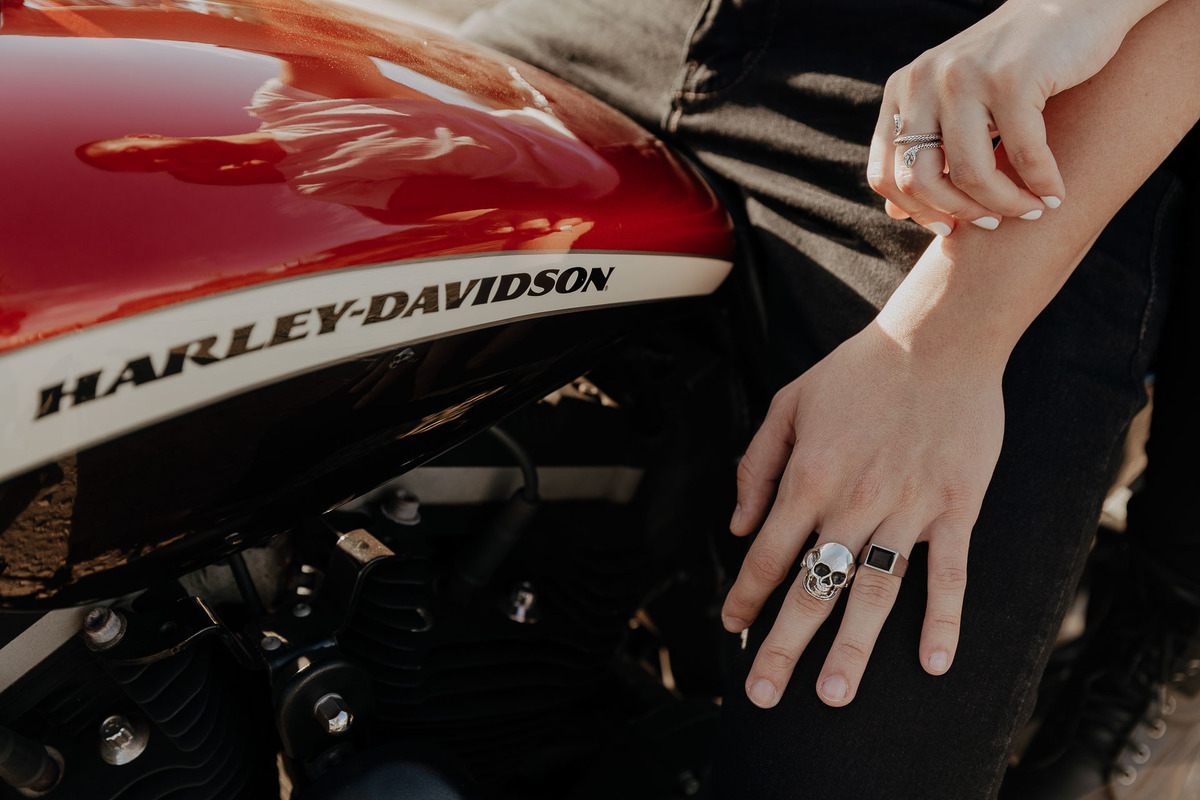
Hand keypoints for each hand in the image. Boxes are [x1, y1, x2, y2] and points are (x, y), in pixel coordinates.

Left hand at [723, 319, 1004, 706]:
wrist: (937, 339)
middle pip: (811, 587)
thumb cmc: (858, 370)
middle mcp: (852, 502)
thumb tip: (737, 525)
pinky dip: (942, 620)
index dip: (745, 597)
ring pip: (873, 593)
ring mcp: (906, 509)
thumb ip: (757, 465)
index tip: (732, 629)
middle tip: (763, 695)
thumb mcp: (788, 403)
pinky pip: (948, 574)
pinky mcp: (954, 508)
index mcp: (807, 477)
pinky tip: (932, 663)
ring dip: (852, 648)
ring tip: (834, 695)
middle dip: (782, 644)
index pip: (766, 555)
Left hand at [867, 0, 1158, 234]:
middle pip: (920, 181)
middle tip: (993, 223)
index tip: (950, 229)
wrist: (1076, 2)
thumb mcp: (957, 105)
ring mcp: (964, 77)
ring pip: (971, 174)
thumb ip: (926, 151)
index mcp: (901, 91)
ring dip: (1006, 205)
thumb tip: (896, 213)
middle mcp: (923, 81)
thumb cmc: (1016, 65)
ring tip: (1031, 210)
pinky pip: (1023, 154)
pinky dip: (1043, 182)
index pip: (884, 174)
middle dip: (960, 214)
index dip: (915, 212)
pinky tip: (1056, 193)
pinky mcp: (1012, 78)